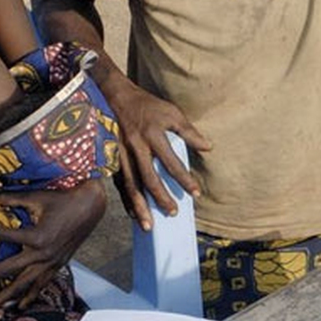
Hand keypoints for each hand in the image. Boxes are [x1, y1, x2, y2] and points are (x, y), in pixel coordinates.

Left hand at [0, 181, 104, 309]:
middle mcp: (42, 255)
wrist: (91, 207)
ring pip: (23, 286)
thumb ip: (12, 199)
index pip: (0, 233)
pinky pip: (40, 286)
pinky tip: (17, 307)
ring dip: (2, 298)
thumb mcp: (37, 197)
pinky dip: (28, 297)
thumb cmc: (63, 199)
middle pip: (6, 272)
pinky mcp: (57, 266)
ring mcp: (51, 264)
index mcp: (36, 237)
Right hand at [103, 76, 209, 228]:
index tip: (196, 193)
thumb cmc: (146, 105)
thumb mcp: (170, 112)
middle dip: (161, 198)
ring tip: (149, 226)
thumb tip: (208, 147)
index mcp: (152, 135)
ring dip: (139, 207)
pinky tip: (133, 214)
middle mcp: (136, 146)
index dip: (184, 179)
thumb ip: (189, 131)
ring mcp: (121, 154)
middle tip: (173, 213)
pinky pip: (120, 183)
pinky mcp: (112, 159)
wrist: (113, 95)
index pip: (171, 161)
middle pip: (149, 178)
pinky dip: (126, 200)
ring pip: (131, 185)